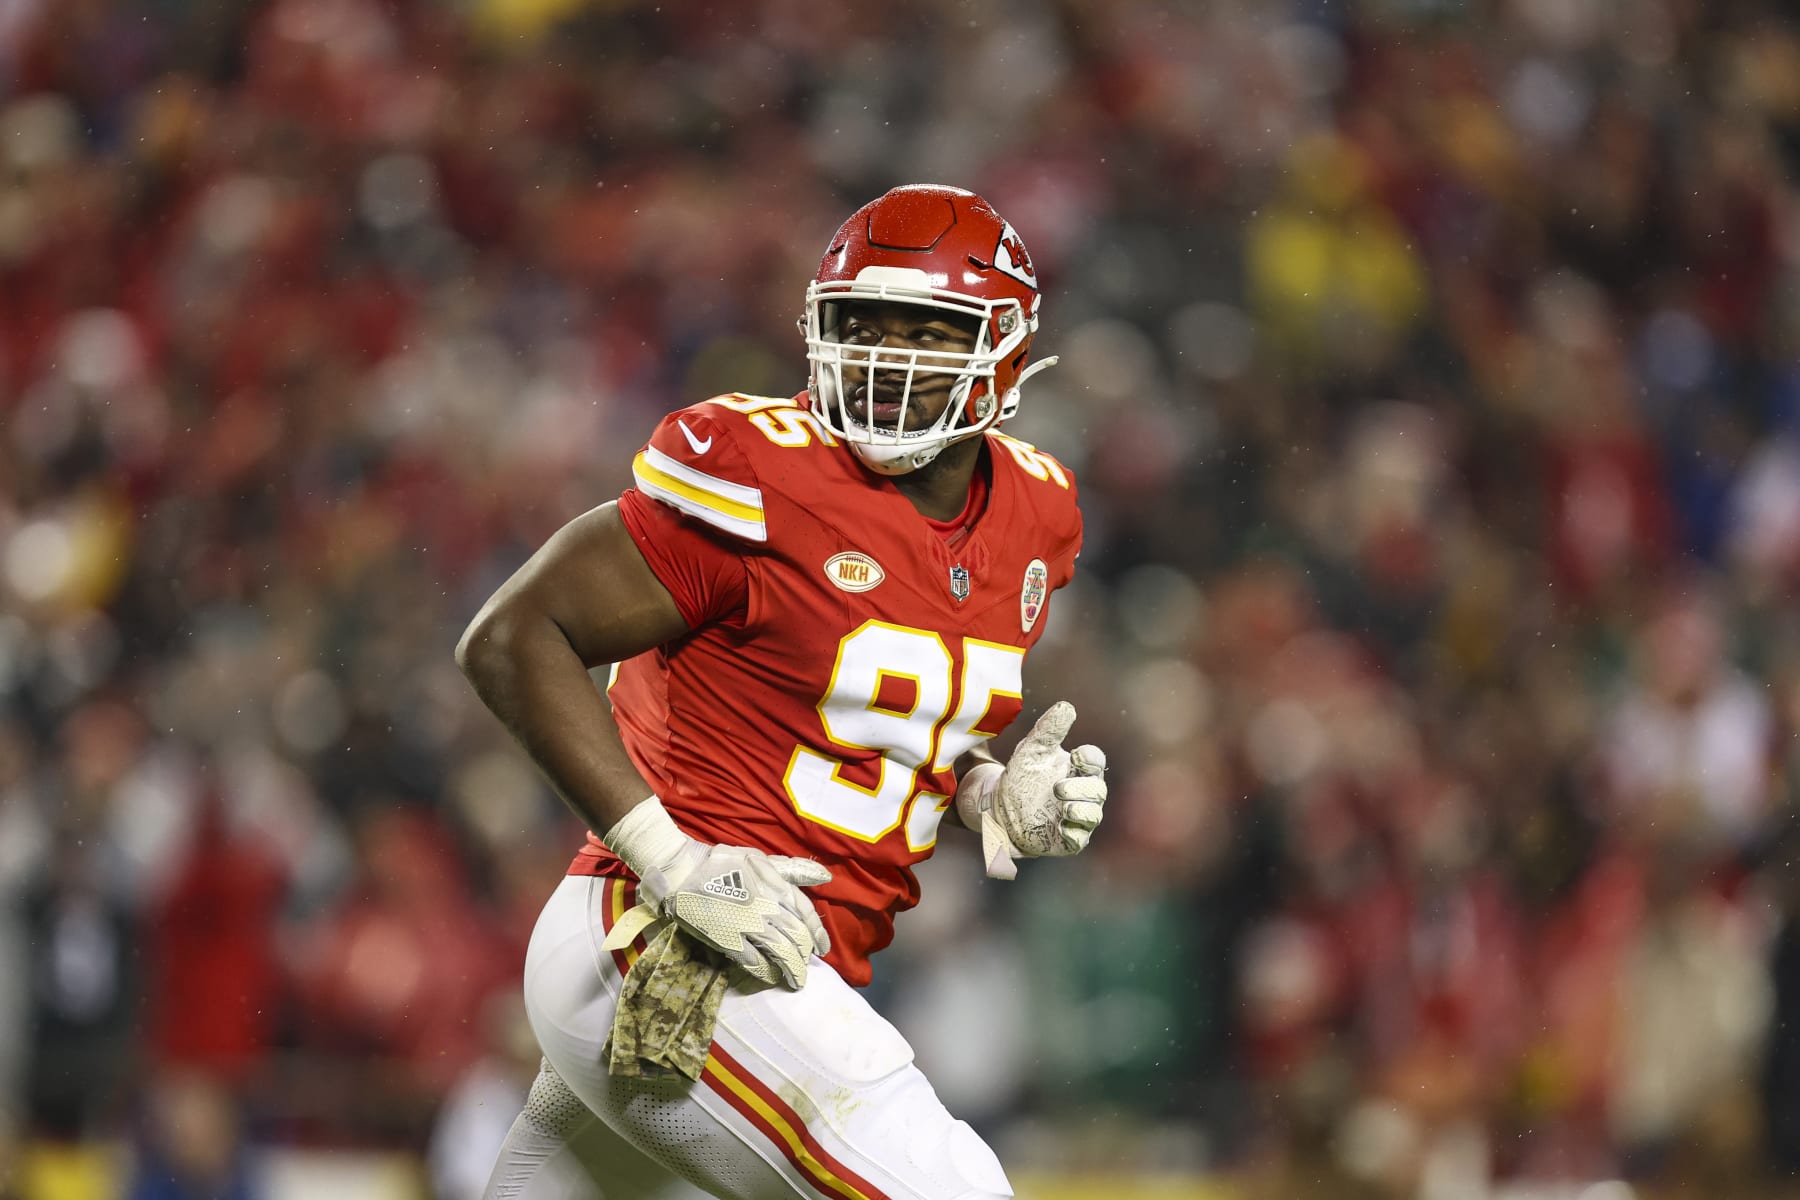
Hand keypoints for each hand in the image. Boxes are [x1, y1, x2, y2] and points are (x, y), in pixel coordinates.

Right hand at [601, 797, 831, 988]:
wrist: (683, 870)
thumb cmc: (722, 863)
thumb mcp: (759, 858)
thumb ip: (793, 869)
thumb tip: (826, 875)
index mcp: (775, 886)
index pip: (806, 913)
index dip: (818, 934)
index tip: (823, 949)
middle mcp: (766, 907)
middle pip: (796, 937)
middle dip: (805, 956)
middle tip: (807, 968)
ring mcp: (747, 925)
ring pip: (779, 952)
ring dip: (791, 969)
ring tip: (796, 980)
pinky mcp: (727, 939)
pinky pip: (753, 961)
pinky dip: (766, 971)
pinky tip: (772, 976)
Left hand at [956, 701, 1106, 879]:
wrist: (999, 810)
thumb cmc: (1021, 777)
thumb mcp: (1031, 750)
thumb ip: (1048, 729)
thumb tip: (1067, 706)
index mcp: (1078, 769)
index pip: (1096, 760)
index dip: (1090, 758)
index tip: (1075, 755)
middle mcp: (1083, 793)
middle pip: (1098, 789)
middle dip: (1080, 787)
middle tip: (1057, 787)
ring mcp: (1077, 818)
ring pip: (1093, 814)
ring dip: (1080, 808)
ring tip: (1061, 805)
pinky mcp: (1068, 840)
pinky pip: (1079, 838)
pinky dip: (1073, 831)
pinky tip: (1060, 824)